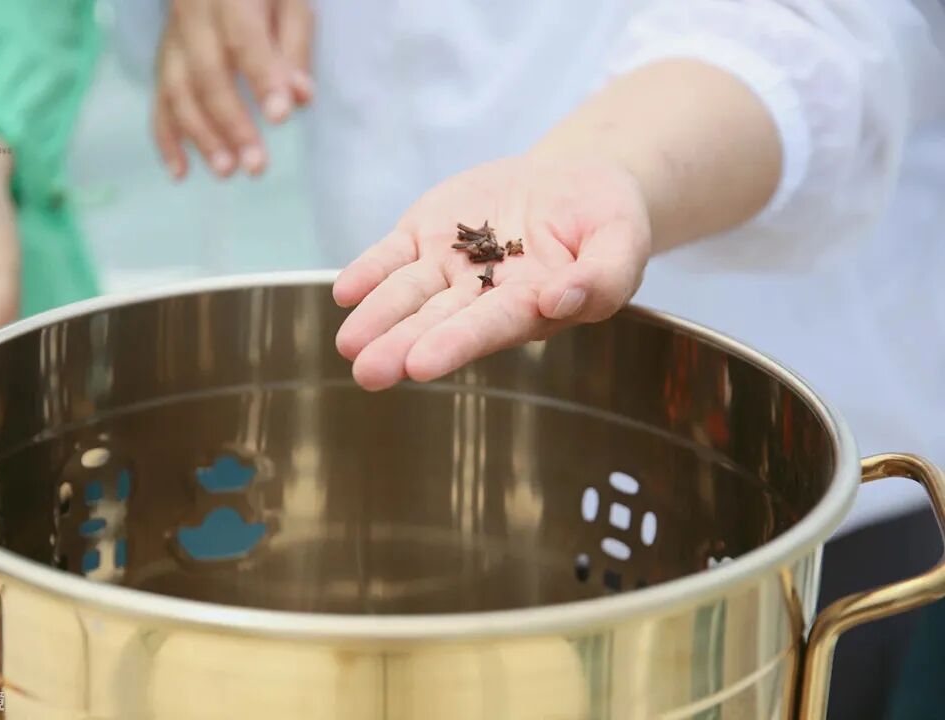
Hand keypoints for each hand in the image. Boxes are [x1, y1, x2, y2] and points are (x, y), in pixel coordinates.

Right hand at [154, 0, 313, 179]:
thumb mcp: (290, 1)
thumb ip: (294, 46)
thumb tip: (299, 96)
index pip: (243, 39)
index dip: (261, 79)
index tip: (280, 118)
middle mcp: (191, 15)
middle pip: (206, 74)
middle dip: (231, 123)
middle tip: (255, 165)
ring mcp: (172, 40)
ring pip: (177, 91)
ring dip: (201, 137)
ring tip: (227, 171)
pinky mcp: (164, 61)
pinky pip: (159, 101)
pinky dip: (167, 139)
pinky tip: (181, 173)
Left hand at [333, 155, 651, 390]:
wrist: (574, 181)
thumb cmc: (605, 221)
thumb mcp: (622, 242)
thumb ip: (602, 276)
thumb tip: (558, 300)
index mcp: (530, 307)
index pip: (490, 326)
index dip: (456, 343)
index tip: (422, 364)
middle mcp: (483, 296)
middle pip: (439, 321)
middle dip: (403, 345)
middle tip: (371, 372)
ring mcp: (450, 266)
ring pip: (408, 293)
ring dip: (377, 317)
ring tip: (349, 344)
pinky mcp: (427, 235)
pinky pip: (393, 254)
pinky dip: (369, 270)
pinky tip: (346, 291)